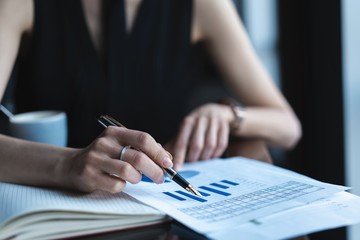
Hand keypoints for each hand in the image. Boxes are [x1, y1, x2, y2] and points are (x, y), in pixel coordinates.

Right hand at [58, 126, 172, 192]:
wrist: (72, 165)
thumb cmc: (104, 156)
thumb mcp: (121, 145)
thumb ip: (143, 149)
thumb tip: (167, 158)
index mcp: (115, 132)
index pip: (143, 138)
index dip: (158, 152)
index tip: (168, 163)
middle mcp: (104, 143)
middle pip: (138, 157)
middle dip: (155, 170)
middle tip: (161, 178)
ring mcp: (95, 159)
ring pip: (128, 171)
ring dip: (138, 178)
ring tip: (136, 178)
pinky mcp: (89, 175)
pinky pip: (116, 184)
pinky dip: (123, 186)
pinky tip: (119, 182)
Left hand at [166, 103, 233, 169]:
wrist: (215, 110)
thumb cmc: (195, 125)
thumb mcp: (184, 129)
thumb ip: (174, 143)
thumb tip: (164, 158)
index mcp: (188, 121)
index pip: (182, 142)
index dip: (179, 157)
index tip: (176, 168)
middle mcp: (201, 120)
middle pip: (197, 145)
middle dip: (193, 158)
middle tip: (191, 162)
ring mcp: (214, 122)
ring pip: (210, 145)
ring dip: (205, 156)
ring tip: (201, 158)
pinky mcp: (224, 126)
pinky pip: (221, 144)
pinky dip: (216, 153)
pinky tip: (211, 154)